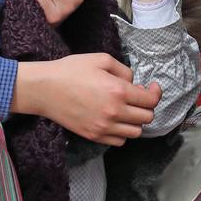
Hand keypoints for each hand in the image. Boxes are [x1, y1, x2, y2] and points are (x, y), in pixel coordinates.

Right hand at [12, 54, 162, 145]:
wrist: (45, 89)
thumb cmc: (71, 70)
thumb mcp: (101, 59)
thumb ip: (124, 70)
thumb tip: (134, 83)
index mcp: (118, 91)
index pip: (150, 100)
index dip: (155, 93)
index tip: (151, 87)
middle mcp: (114, 112)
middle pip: (146, 117)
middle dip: (146, 106)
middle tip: (137, 96)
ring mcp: (104, 127)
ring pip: (135, 132)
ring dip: (136, 121)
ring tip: (127, 110)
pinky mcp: (93, 136)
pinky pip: (119, 141)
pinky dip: (122, 132)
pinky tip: (115, 120)